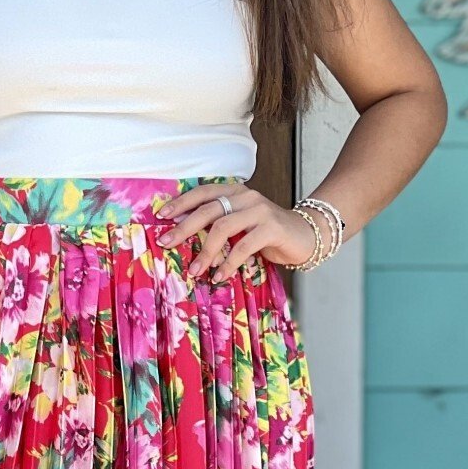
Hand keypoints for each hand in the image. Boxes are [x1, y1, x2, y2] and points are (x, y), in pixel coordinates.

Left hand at [156, 184, 319, 280]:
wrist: (306, 235)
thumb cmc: (267, 233)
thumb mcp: (240, 225)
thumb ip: (219, 226)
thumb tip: (183, 240)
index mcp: (235, 192)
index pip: (203, 192)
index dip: (181, 202)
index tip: (161, 216)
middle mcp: (246, 197)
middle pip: (208, 209)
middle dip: (184, 227)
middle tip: (166, 243)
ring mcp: (260, 211)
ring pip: (223, 228)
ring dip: (205, 251)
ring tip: (195, 270)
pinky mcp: (272, 228)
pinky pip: (244, 246)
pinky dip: (228, 263)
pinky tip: (219, 276)